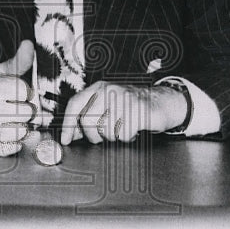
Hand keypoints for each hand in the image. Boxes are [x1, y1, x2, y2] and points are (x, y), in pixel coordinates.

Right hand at [0, 40, 36, 156]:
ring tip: (8, 120)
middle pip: (27, 111)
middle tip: (13, 108)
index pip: (24, 90)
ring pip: (22, 130)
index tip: (17, 94)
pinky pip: (15, 146)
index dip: (25, 93)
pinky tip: (3, 133)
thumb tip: (29, 44)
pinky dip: (14, 142)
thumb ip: (18, 61)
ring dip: (21, 127)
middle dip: (25, 111)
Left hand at [59, 81, 186, 144]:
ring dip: (114, 136)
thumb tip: (70, 135)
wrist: (162, 102)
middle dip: (94, 135)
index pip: (75, 104)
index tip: (66, 140)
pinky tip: (133, 129)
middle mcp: (109, 90)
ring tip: (123, 128)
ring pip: (106, 130)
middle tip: (105, 136)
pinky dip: (128, 137)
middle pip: (87, 121)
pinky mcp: (138, 110)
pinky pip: (123, 135)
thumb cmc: (132, 107)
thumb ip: (89, 119)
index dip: (68, 124)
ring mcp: (124, 99)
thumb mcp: (108, 107)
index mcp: (99, 88)